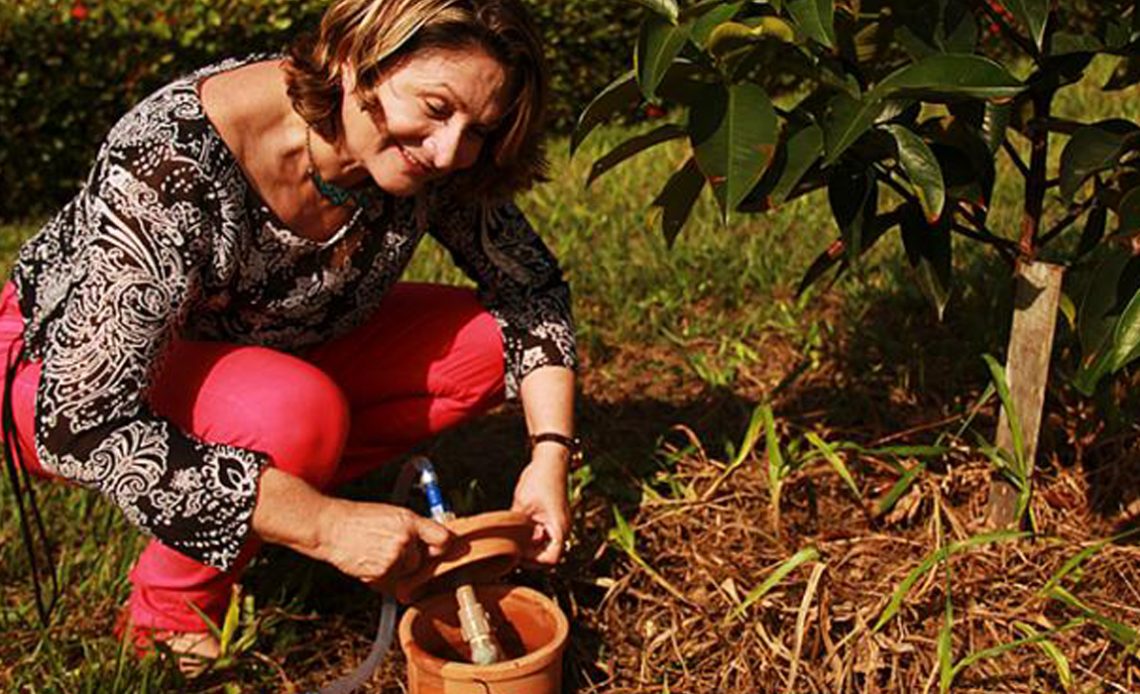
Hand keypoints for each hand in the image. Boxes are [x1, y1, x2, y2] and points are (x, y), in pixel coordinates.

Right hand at [315, 498, 451, 589]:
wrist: (330, 528)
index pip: (443, 538)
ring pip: (407, 572)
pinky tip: (370, 562)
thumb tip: (435, 540)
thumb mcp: (391, 514)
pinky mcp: (382, 573)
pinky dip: (383, 577)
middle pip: (423, 560)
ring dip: (397, 569)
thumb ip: (413, 528)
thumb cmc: (359, 520)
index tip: (441, 551)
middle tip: (392, 549)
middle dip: (412, 559)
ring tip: (376, 553)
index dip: (443, 547)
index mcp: (409, 521)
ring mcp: (394, 558)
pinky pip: (392, 582)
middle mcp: (405, 539)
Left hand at [510, 448, 569, 566]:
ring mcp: (558, 526)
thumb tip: (505, 545)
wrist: (550, 461)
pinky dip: (531, 538)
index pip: (550, 561)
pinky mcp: (553, 520)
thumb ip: (517, 528)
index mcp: (558, 529)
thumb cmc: (539, 479)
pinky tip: (519, 530)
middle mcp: (562, 530)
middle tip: (512, 549)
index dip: (532, 562)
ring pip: (544, 547)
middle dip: (530, 557)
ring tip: (514, 539)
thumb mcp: (521, 505)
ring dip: (530, 547)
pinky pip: (543, 537)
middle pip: (547, 557)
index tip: (517, 554)